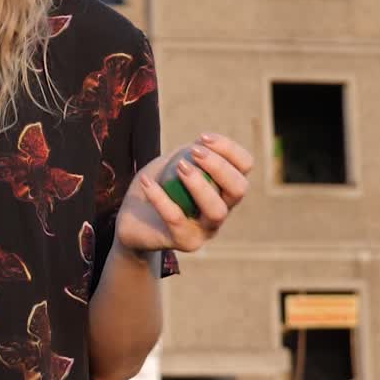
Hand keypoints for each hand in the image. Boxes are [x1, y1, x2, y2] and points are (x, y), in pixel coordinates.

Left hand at [115, 133, 252, 255]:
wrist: (134, 220)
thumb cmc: (159, 186)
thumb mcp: (173, 162)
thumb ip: (189, 153)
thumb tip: (202, 143)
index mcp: (225, 186)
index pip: (244, 165)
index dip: (228, 148)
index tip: (202, 137)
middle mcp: (223, 208)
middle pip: (239, 188)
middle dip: (218, 166)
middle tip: (193, 152)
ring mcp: (206, 229)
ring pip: (217, 210)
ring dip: (199, 184)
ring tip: (180, 167)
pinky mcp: (186, 242)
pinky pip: (177, 219)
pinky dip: (161, 197)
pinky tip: (146, 182)